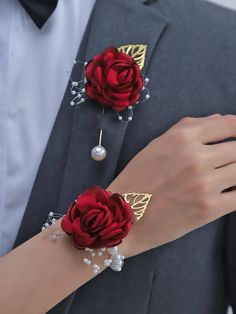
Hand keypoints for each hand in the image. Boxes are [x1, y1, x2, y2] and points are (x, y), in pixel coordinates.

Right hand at [108, 114, 235, 256]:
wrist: (125, 216)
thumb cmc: (138, 178)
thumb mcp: (157, 144)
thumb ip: (189, 127)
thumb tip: (221, 119)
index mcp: (183, 137)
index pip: (230, 125)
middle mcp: (196, 157)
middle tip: (228, 161)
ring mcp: (204, 184)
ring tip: (227, 176)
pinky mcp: (209, 209)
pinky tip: (229, 191)